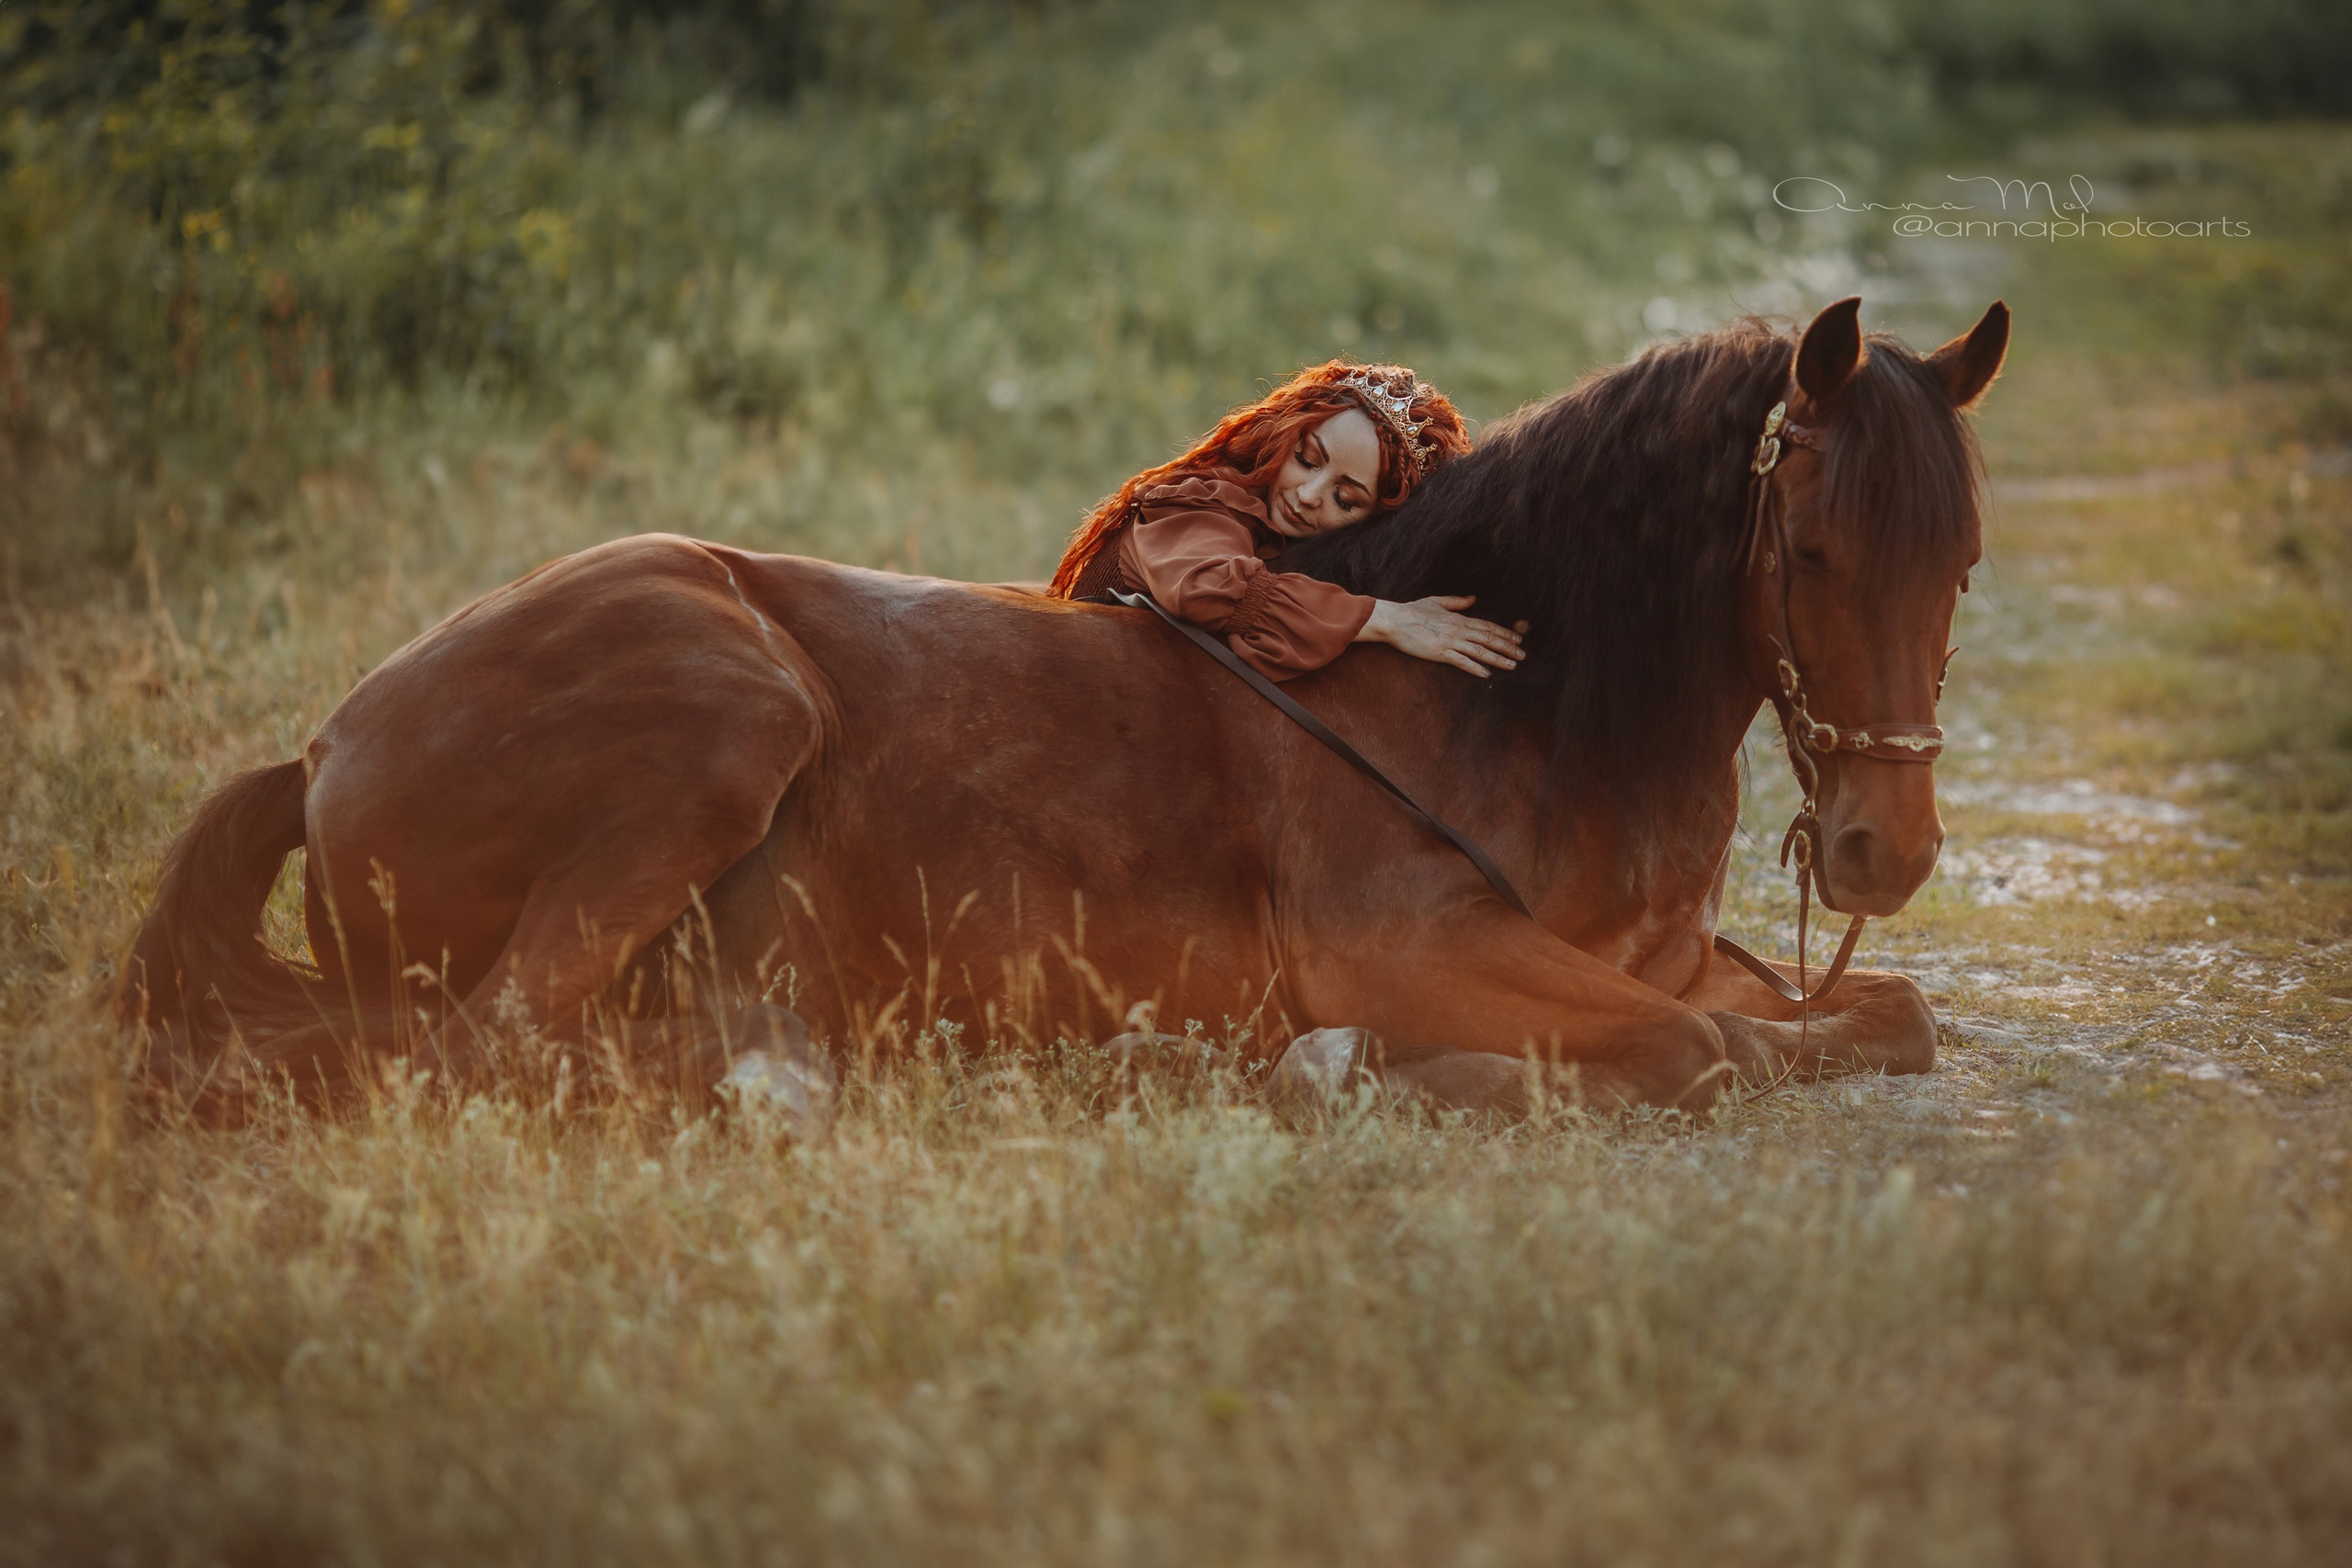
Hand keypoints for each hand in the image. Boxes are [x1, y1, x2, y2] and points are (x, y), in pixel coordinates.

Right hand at [1356, 595, 1524, 676]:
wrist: (1394, 620)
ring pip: (1480, 651)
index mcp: (1458, 618)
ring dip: (1498, 659)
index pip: (1487, 626)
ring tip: (1512, 665)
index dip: (1504, 633)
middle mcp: (1458, 630)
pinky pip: (1462, 661)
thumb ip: (1456, 602)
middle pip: (1489, 639)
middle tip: (1523, 655)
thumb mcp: (1436, 601)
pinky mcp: (1439, 653)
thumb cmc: (1412, 611)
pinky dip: (1476, 668)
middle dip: (1508, 647)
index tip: (1518, 639)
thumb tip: (1473, 598)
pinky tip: (1486, 674)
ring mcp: (1450, 642)